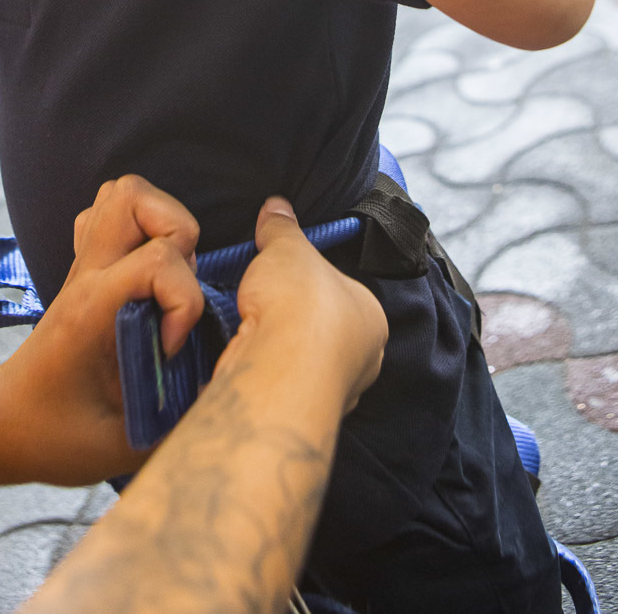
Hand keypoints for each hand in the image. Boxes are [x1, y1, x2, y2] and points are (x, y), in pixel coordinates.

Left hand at [0, 175, 202, 484]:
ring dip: (162, 225)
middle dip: (177, 235)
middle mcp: (87, 274)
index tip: (169, 348)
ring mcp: (84, 266)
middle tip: (177, 291)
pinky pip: (113, 214)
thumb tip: (221, 397)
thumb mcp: (119, 447)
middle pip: (131, 196)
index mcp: (92, 309)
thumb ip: (174, 421)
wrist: (2, 424)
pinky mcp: (88, 268)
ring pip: (124, 193)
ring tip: (168, 281)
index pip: (156, 260)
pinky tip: (147, 278)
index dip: (183, 300)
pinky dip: (143, 230)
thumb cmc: (54, 438)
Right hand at [222, 198, 386, 416]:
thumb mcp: (289, 248)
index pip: (344, 292)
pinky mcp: (297, 411)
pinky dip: (263, 367)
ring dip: (277, 345)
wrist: (279, 369)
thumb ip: (282, 228)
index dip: (313, 280)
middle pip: (324, 329)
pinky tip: (246, 352)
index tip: (289, 275)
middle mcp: (360, 360)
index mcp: (371, 318)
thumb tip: (277, 207)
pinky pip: (279, 381)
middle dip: (295, 318)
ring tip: (252, 324)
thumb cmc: (303, 308)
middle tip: (267, 299)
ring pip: (301, 360)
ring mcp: (330, 391)